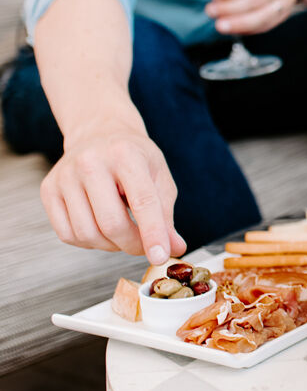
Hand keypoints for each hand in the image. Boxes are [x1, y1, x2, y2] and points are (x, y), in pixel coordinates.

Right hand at [41, 113, 185, 263]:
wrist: (99, 133)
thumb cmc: (133, 157)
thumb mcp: (159, 177)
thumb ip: (166, 215)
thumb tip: (174, 248)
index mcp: (125, 154)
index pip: (142, 202)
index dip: (153, 234)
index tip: (160, 257)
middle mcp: (90, 163)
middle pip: (112, 224)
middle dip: (133, 245)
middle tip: (145, 246)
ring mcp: (65, 176)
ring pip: (88, 234)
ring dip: (111, 245)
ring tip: (123, 231)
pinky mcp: (49, 190)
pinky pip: (68, 235)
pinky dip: (90, 242)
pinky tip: (101, 227)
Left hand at [206, 0, 298, 34]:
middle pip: (255, 1)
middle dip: (230, 9)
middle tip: (211, 11)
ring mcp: (287, 0)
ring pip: (262, 18)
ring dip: (239, 24)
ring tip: (220, 25)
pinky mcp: (285, 14)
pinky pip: (267, 26)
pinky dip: (249, 30)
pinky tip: (234, 29)